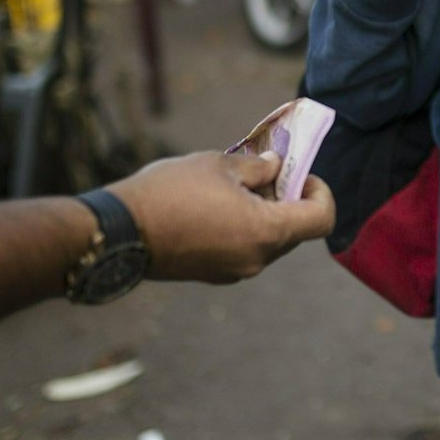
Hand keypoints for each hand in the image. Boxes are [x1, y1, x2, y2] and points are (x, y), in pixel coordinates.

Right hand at [107, 151, 334, 284]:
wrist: (118, 232)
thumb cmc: (170, 192)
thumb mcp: (220, 165)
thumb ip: (258, 167)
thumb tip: (276, 167)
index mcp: (267, 231)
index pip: (321, 219)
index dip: (320, 192)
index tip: (300, 173)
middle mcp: (257, 259)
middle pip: (295, 230)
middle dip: (289, 199)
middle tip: (266, 172)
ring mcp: (234, 272)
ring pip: (269, 241)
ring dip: (265, 213)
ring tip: (235, 185)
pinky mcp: (213, 274)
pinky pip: (245, 250)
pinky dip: (245, 228)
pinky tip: (217, 205)